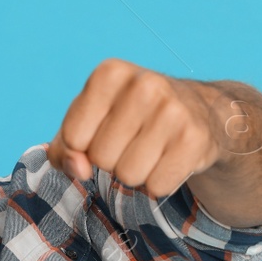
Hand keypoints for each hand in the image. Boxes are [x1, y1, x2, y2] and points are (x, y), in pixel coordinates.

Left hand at [46, 59, 225, 197]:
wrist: (197, 110)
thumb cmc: (128, 118)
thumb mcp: (87, 123)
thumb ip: (63, 149)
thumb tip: (78, 169)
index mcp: (110, 73)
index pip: (73, 138)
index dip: (84, 146)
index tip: (105, 130)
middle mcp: (144, 85)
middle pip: (101, 159)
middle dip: (112, 160)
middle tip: (133, 140)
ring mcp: (174, 111)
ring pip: (128, 176)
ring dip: (136, 174)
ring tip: (151, 150)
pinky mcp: (195, 139)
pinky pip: (157, 187)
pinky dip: (159, 183)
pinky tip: (170, 158)